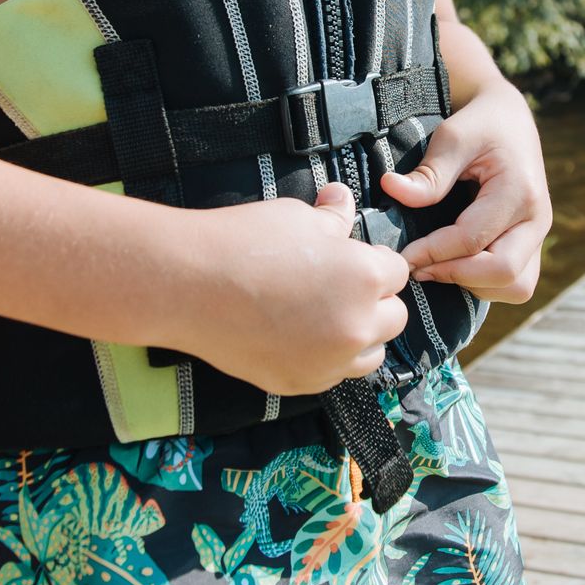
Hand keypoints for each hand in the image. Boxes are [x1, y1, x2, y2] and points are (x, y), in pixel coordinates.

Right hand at [179, 183, 410, 394]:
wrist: (188, 286)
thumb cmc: (243, 241)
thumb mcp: (296, 216)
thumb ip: (332, 218)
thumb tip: (343, 201)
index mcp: (365, 278)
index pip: (397, 271)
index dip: (374, 261)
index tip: (352, 258)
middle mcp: (357, 326)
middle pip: (394, 317)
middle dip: (375, 300)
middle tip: (340, 286)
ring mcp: (330, 362)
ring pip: (371, 353)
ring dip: (361, 334)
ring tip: (327, 315)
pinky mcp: (301, 383)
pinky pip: (334, 374)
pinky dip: (328, 358)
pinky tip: (301, 337)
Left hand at [379, 78, 550, 302]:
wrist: (509, 121)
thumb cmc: (480, 125)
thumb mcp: (453, 136)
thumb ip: (429, 171)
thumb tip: (391, 190)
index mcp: (520, 190)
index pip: (473, 239)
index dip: (433, 253)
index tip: (402, 256)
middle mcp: (537, 219)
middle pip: (504, 273)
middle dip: (456, 276)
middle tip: (418, 268)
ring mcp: (539, 235)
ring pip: (516, 286)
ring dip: (475, 285)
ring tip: (438, 267)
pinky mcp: (533, 244)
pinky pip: (517, 283)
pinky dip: (486, 284)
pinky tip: (457, 266)